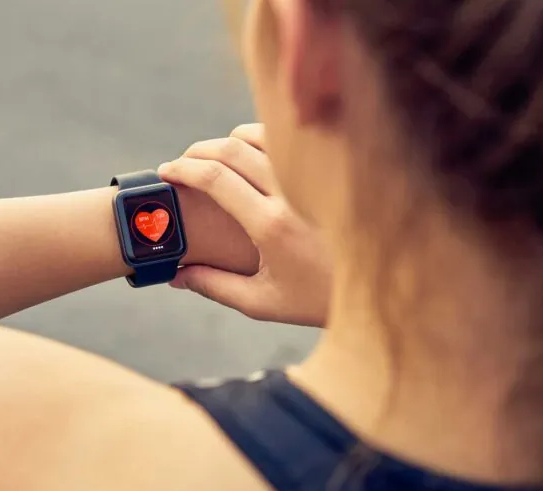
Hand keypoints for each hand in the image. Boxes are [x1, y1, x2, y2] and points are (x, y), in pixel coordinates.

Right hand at [159, 124, 331, 327]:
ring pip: (261, 137)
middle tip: (182, 163)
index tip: (165, 172)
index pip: (216, 179)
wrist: (377, 288)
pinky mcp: (328, 175)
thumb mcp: (261, 302)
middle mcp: (291, 195)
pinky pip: (288, 144)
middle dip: (198, 151)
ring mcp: (312, 180)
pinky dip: (263, 140)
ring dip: (229, 140)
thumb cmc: (317, 301)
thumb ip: (214, 286)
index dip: (183, 170)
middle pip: (233, 149)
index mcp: (270, 225)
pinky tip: (252, 156)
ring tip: (213, 158)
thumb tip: (175, 276)